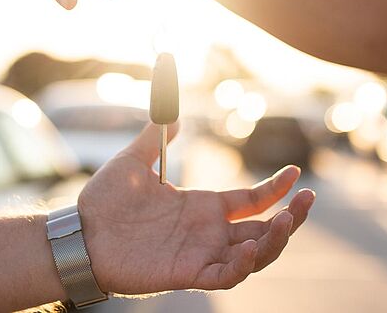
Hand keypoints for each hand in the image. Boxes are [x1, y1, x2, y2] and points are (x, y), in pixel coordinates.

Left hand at [78, 123, 314, 294]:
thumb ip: (155, 135)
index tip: (296, 172)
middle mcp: (208, 232)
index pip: (252, 201)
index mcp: (202, 207)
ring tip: (288, 220)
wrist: (78, 233)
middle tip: (308, 199)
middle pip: (264, 229)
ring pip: (253, 255)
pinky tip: (249, 245)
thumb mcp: (133, 160)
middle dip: (292, 217)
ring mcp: (200, 254)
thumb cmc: (103, 202)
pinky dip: (242, 264)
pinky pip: (225, 275)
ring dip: (276, 241)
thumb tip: (172, 111)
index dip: (276, 189)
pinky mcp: (186, 274)